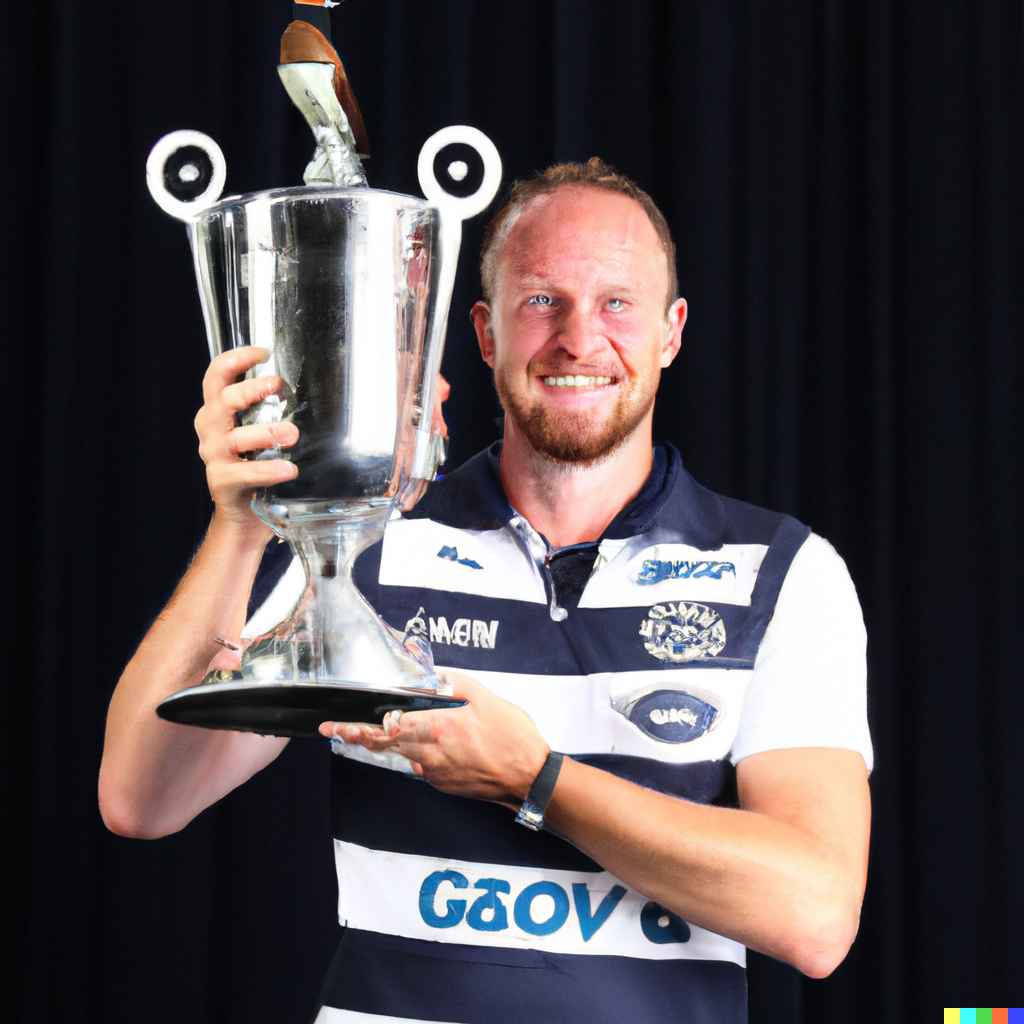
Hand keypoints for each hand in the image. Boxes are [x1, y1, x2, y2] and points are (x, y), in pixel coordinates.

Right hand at [194, 347, 299, 527]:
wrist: (243, 514)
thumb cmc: (255, 465)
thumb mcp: (259, 432)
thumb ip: (271, 410)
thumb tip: (309, 387)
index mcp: (218, 411)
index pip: (217, 376)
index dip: (236, 360)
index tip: (262, 352)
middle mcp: (211, 430)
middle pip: (222, 401)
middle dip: (250, 390)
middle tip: (277, 386)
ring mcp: (214, 456)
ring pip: (235, 438)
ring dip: (265, 433)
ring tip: (292, 434)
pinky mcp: (222, 481)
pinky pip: (245, 473)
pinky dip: (268, 470)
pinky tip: (288, 468)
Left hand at [319, 672, 549, 809]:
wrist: (530, 779)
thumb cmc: (513, 739)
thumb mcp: (485, 697)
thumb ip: (454, 684)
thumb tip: (432, 677)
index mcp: (436, 729)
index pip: (384, 730)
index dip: (354, 729)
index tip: (333, 727)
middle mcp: (430, 755)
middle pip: (385, 745)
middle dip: (361, 735)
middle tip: (340, 729)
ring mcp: (436, 773)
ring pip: (405, 754)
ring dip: (399, 741)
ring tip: (410, 728)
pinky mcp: (444, 785)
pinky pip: (424, 765)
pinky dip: (423, 752)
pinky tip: (442, 743)